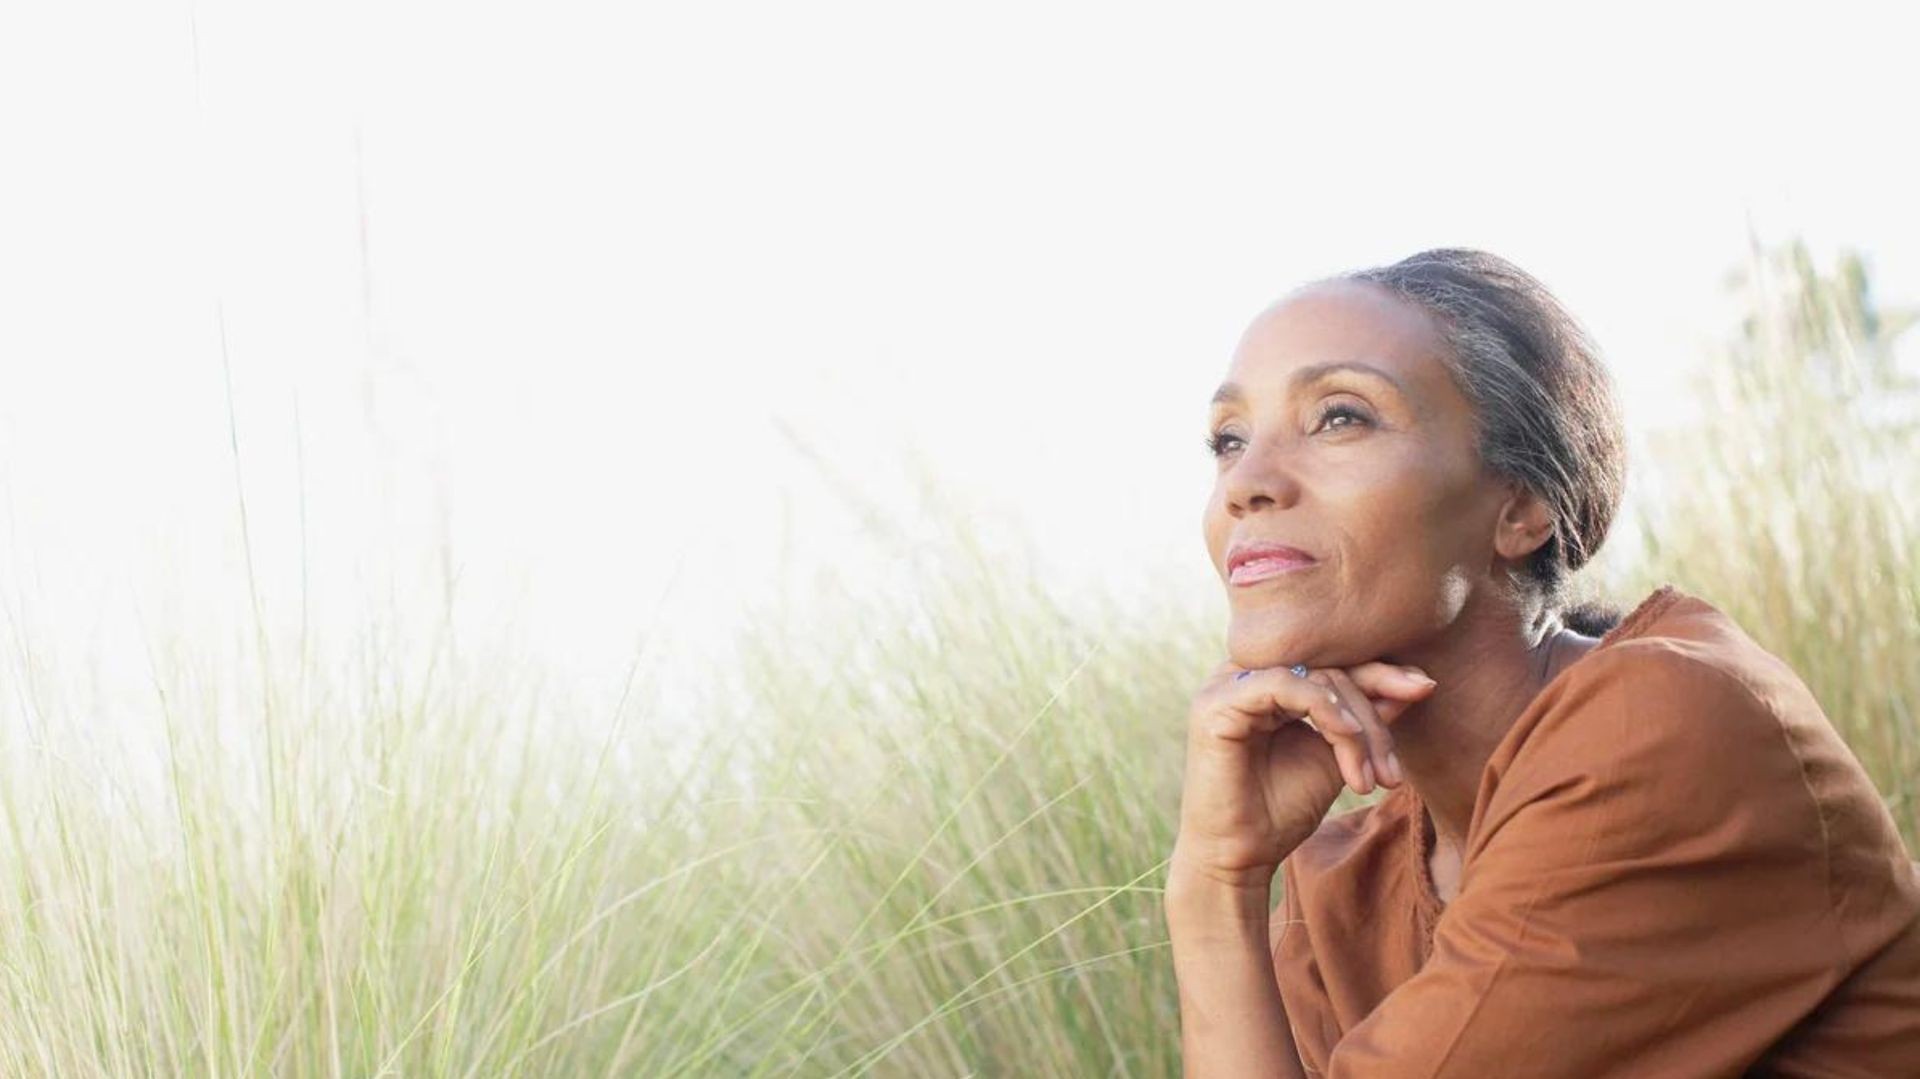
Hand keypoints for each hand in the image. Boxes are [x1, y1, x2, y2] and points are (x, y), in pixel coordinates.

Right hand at [1171, 658, 1436, 888]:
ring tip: (1372, 775)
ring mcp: (1225, 685)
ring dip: (1354, 723)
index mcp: (1267, 681)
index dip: (1380, 672)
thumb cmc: (1281, 810)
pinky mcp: (1216, 704)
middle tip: (1392, 771)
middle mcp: (1242, 674)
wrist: (1239, 858)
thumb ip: (1366, 719)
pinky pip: (1283, 685)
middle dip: (1372, 715)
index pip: (1331, 660)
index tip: (1424, 688)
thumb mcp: (1337, 757)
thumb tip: (1418, 682)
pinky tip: (1347, 740)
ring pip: (1312, 676)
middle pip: (1327, 666)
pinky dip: (1324, 709)